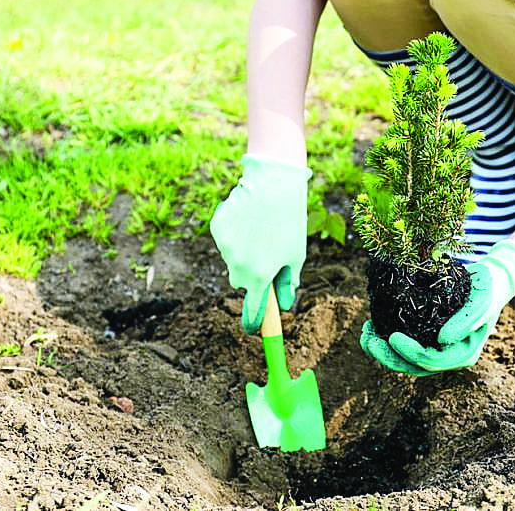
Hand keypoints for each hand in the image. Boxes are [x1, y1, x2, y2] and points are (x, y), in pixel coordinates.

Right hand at [210, 154, 311, 332]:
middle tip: (267, 256)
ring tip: (261, 230)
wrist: (274, 184)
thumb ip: (289, 283)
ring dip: (243, 252)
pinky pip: (226, 240)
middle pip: (241, 282)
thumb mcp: (296, 255)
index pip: (253, 310)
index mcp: (260, 276)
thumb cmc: (290, 222)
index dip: (253, 322)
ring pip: (232, 259)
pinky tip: (249, 219)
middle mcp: (238, 265)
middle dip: (251, 276)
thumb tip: (285, 305)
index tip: (252, 329)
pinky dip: (235, 235)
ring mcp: (225, 247)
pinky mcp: (218, 229)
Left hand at [361, 241, 514, 373]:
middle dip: (388, 357)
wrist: (490, 281)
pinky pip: (404, 346)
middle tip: (368, 341)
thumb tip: (442, 340)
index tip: (392, 337)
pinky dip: (386, 339)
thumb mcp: (481, 300)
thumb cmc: (487, 289)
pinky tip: (371, 327)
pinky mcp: (427, 337)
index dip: (410, 353)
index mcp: (463, 353)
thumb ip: (466, 321)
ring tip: (365, 335)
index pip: (432, 361)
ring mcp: (437, 348)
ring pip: (405, 360)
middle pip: (414, 366)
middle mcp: (448, 356)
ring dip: (382, 351)